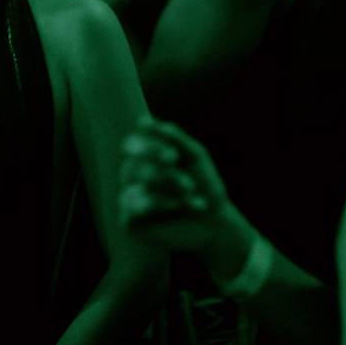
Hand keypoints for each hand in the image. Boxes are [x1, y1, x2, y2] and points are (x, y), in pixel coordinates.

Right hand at [119, 117, 254, 277]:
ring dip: (170, 190)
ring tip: (193, 195)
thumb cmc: (204, 185)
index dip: (150, 149)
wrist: (217, 224)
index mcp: (143, 158)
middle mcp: (131, 176)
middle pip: (135, 166)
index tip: (174, 156)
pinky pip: (135, 208)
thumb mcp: (195, 156)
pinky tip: (181, 208)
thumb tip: (142, 120)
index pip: (132, 145)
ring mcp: (129, 198)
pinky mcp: (129, 221)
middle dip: (165, 174)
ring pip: (138, 187)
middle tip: (188, 183)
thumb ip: (173, 136)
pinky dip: (163, 206)